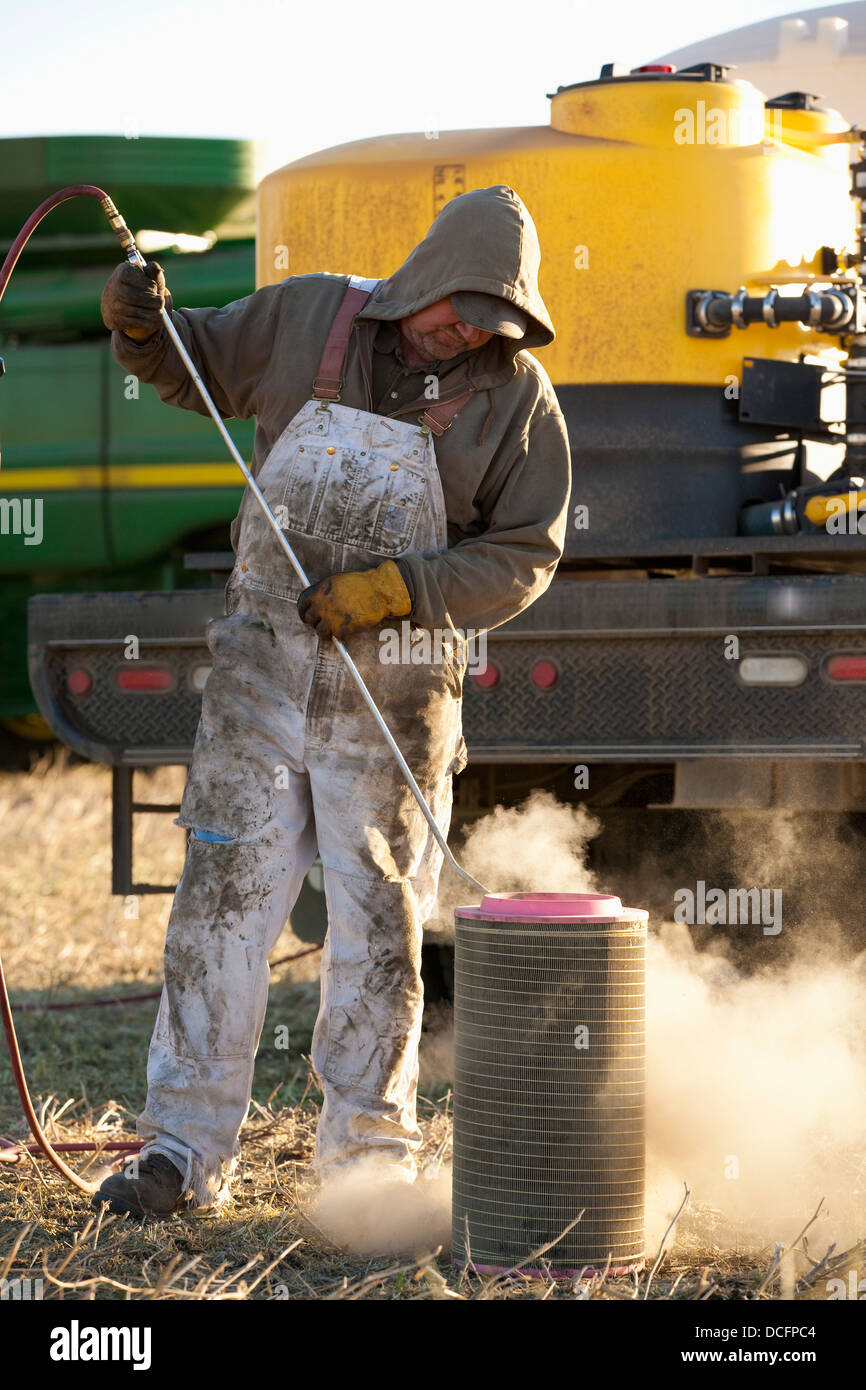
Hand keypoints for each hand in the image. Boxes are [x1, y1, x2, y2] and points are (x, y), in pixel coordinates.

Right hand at [101, 260, 169, 341]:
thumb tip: (154, 267)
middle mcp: (112, 286)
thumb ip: (154, 273)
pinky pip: (126, 322)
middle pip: (129, 294)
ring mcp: (109, 303)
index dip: (144, 283)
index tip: (154, 288)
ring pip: (128, 310)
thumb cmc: (144, 289)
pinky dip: (142, 323)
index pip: (128, 274)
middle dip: (148, 300)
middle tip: (161, 303)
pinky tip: (152, 322)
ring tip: (160, 313)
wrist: (130, 306)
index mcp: (122, 271)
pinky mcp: (111, 319)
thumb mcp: (151, 279)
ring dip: (148, 313)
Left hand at [297, 560, 411, 639]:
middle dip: (314, 622)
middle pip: (309, 619)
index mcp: (319, 591)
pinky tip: (347, 629)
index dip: (303, 612)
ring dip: (325, 631)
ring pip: (320, 631)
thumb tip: (316, 602)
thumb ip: (324, 592)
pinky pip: (335, 636)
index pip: (302, 604)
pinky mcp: (341, 629)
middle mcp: (321, 605)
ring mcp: (330, 618)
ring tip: (333, 629)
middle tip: (321, 623)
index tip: (306, 616)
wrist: (378, 592)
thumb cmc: (361, 585)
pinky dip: (340, 635)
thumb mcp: (337, 582)